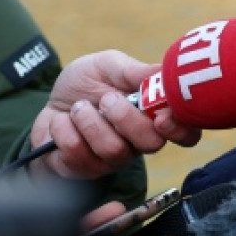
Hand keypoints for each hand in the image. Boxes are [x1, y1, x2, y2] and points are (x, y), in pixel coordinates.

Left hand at [29, 51, 201, 180]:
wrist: (49, 101)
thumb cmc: (87, 83)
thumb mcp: (109, 65)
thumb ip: (136, 71)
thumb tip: (164, 71)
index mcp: (155, 116)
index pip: (186, 134)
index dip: (180, 129)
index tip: (162, 116)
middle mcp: (139, 142)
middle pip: (151, 144)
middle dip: (125, 117)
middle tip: (106, 99)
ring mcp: (113, 159)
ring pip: (113, 150)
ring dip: (88, 120)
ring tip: (78, 107)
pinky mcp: (84, 169)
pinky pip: (78, 154)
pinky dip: (64, 128)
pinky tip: (63, 121)